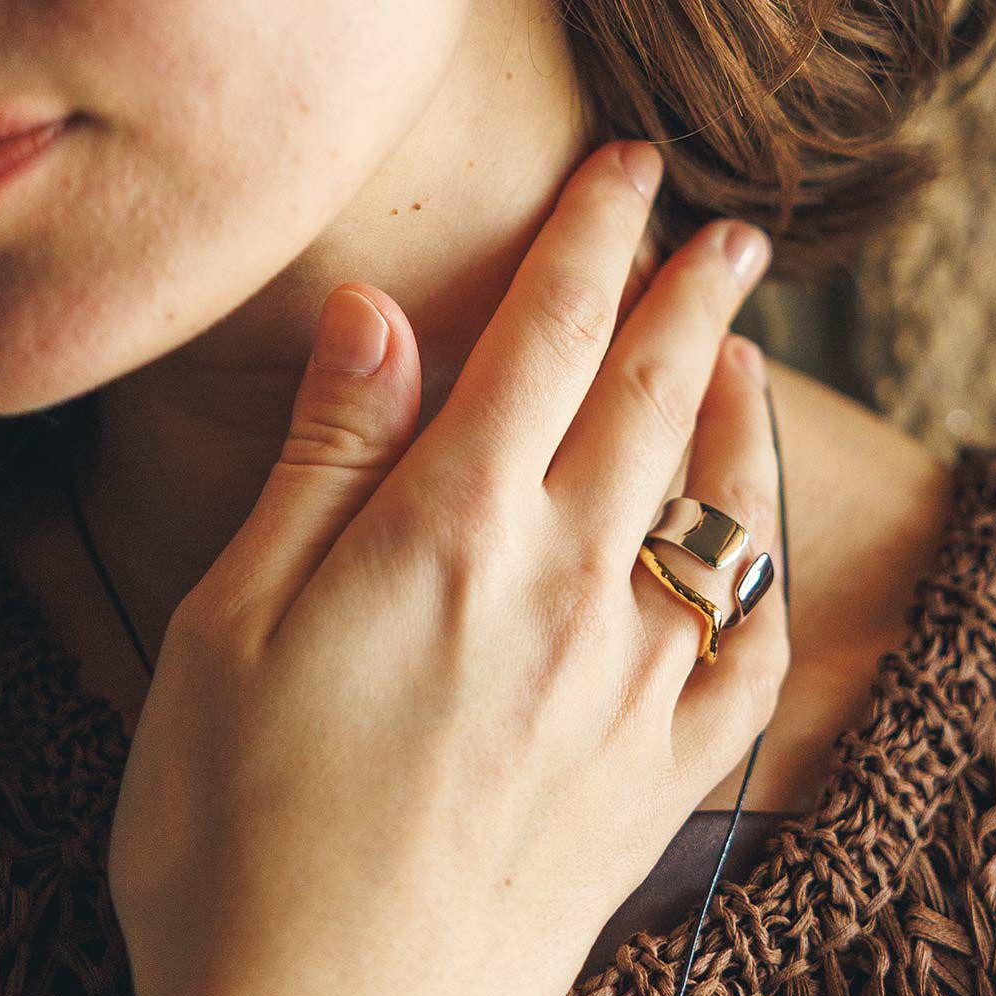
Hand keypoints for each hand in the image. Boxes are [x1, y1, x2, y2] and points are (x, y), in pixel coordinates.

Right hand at [108, 140, 785, 995]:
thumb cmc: (231, 829)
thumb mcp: (235, 621)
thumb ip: (323, 457)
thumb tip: (377, 312)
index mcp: (451, 534)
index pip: (546, 338)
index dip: (591, 236)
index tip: (626, 166)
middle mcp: (564, 591)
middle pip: (649, 397)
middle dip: (689, 292)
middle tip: (724, 223)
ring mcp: (628, 691)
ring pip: (717, 510)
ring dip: (733, 410)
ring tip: (741, 346)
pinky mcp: (656, 784)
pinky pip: (748, 654)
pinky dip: (764, 571)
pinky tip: (754, 536)